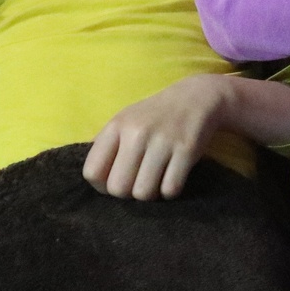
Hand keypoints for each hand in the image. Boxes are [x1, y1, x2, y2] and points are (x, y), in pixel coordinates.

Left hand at [83, 74, 231, 199]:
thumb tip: (93, 177)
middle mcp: (137, 133)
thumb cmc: (156, 115)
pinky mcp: (187, 150)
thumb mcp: (126, 120)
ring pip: (144, 193)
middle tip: (139, 182)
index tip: (116, 180)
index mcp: (117, 126)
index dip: (102, 185)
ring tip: (156, 181)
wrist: (197, 97)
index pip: (92, 172)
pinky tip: (172, 178)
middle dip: (128, 193)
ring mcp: (163, 142)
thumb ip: (107, 146)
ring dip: (150, 194)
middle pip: (118, 188)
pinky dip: (170, 191)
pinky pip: (170, 190)